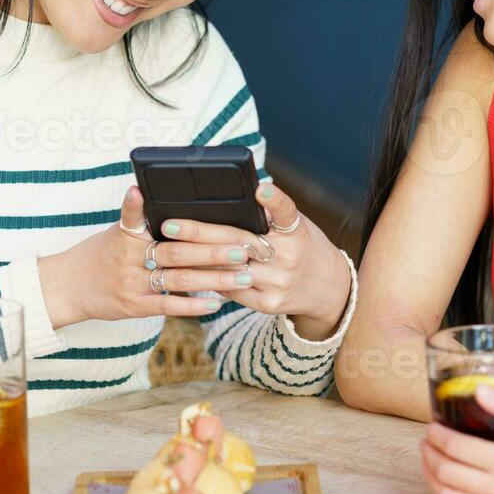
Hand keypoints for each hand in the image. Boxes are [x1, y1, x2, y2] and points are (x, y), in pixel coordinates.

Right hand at [37, 186, 255, 327]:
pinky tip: (216, 302)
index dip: (187, 219)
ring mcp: (131, 283)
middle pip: (178, 252)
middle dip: (215, 250)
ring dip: (214, 278)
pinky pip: (168, 306)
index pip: (157, 221)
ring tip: (243, 275)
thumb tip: (174, 207)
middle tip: (246, 247)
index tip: (218, 215)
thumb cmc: (99, 255)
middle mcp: (130, 257)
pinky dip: (193, 305)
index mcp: (128, 233)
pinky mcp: (134, 306)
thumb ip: (143, 221)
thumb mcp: (116, 232)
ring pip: (179, 279)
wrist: (66, 287)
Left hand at [157, 182, 350, 338]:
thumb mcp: (296, 225)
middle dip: (201, 233)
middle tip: (170, 225)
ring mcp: (278, 284)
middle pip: (240, 243)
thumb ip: (269, 215)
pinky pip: (230, 292)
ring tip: (167, 250)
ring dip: (195, 261)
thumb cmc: (302, 246)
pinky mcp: (268, 304)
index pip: (287, 212)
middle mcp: (289, 258)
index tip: (261, 188)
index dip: (274, 200)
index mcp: (297, 232)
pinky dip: (208, 280)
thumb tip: (236, 195)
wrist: (327, 288)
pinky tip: (186, 272)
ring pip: (228, 271)